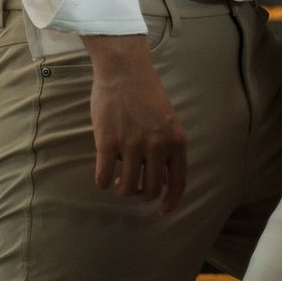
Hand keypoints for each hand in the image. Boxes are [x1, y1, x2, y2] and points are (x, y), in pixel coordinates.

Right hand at [83, 36, 186, 213]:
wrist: (124, 69)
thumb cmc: (146, 92)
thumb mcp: (167, 119)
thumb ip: (167, 146)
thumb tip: (160, 179)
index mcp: (176, 140)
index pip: (178, 182)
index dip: (171, 202)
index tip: (162, 211)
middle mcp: (157, 146)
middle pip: (150, 190)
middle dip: (140, 194)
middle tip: (132, 185)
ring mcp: (132, 145)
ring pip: (127, 188)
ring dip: (121, 189)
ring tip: (117, 180)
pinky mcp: (108, 143)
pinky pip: (104, 178)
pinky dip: (103, 182)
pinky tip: (104, 174)